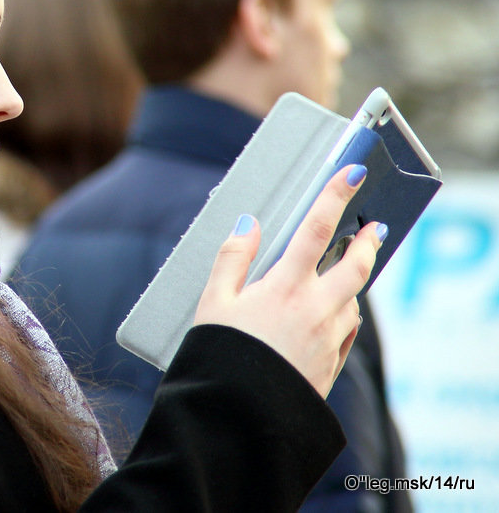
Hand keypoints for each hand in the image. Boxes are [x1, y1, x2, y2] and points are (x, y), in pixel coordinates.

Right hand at [194, 164, 386, 397]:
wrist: (240, 415)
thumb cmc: (221, 355)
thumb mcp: (214, 303)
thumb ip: (231, 258)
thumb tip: (247, 224)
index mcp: (286, 287)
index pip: (317, 229)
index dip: (335, 196)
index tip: (352, 173)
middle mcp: (316, 309)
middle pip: (355, 266)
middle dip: (367, 242)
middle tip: (375, 227)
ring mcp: (329, 339)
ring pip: (352, 301)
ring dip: (352, 283)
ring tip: (344, 274)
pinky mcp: (331, 364)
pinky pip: (346, 332)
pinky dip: (344, 315)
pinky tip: (333, 316)